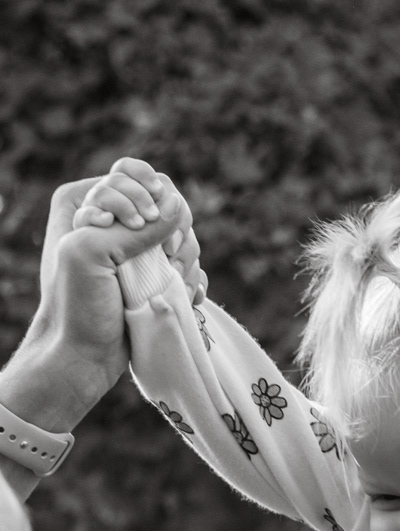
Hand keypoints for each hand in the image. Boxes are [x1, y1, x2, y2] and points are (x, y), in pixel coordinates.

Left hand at [6, 170, 200, 434]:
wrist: (82, 356)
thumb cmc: (75, 305)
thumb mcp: (92, 254)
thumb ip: (134, 228)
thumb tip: (177, 207)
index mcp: (85, 202)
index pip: (132, 174)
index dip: (147, 195)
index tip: (143, 223)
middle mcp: (113, 221)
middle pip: (167, 202)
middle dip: (174, 232)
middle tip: (167, 259)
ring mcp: (137, 250)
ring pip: (184, 235)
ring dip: (186, 260)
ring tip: (172, 284)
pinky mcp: (154, 276)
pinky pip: (189, 264)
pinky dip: (193, 280)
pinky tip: (186, 296)